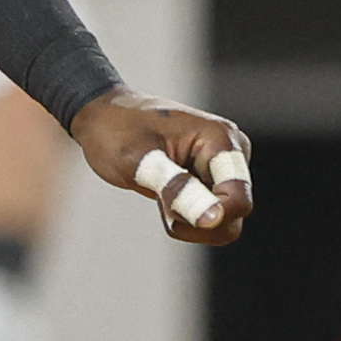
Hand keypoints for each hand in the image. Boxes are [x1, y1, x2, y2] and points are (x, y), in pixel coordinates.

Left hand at [72, 91, 251, 245]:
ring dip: (188, 222)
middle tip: (159, 203)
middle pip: (235, 213)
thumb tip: (213, 218)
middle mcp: (232, 155)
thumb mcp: (138, 160)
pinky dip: (184, 218)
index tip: (172, 215)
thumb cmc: (116, 131)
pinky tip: (162, 198)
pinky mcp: (210, 183)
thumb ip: (176, 187)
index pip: (239, 197)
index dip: (214, 216)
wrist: (102, 118)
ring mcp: (222, 170)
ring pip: (223, 221)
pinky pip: (208, 218)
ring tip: (158, 195)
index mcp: (222, 140)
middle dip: (196, 221)